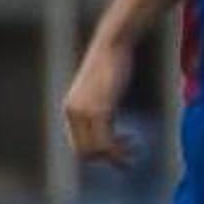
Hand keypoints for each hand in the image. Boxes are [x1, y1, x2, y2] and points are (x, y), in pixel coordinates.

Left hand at [63, 36, 138, 166]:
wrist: (111, 45)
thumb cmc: (110, 62)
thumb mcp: (101, 87)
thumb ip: (99, 103)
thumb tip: (107, 114)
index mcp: (70, 110)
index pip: (78, 145)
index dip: (98, 153)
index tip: (119, 147)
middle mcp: (73, 113)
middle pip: (85, 152)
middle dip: (107, 158)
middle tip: (129, 157)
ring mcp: (84, 112)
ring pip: (96, 150)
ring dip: (115, 156)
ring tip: (133, 150)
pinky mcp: (99, 110)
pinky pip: (106, 140)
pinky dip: (118, 148)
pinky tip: (132, 140)